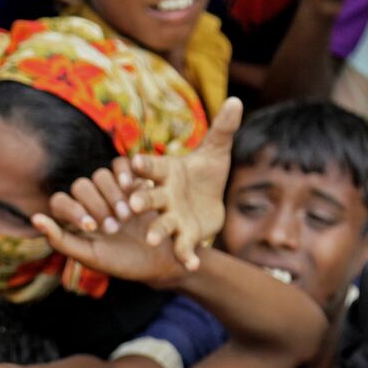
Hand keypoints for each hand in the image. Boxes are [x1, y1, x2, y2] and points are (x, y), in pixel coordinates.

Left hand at [32, 171, 189, 284]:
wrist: (160, 259)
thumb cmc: (122, 262)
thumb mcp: (90, 256)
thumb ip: (60, 240)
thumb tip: (34, 218)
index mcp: (75, 218)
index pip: (60, 201)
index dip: (73, 211)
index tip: (92, 227)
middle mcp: (90, 200)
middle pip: (81, 186)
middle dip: (97, 206)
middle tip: (115, 227)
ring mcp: (111, 188)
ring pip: (101, 174)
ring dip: (113, 196)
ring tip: (129, 217)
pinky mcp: (133, 180)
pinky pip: (123, 165)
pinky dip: (128, 174)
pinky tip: (138, 190)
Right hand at [112, 96, 242, 270]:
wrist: (208, 203)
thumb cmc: (204, 174)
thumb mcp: (215, 151)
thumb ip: (223, 129)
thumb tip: (236, 102)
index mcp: (166, 172)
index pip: (152, 167)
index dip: (144, 166)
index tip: (135, 163)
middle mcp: (163, 196)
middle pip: (148, 197)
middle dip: (141, 199)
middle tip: (131, 204)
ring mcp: (171, 218)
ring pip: (161, 224)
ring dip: (157, 231)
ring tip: (153, 239)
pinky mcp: (184, 236)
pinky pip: (183, 247)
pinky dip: (186, 256)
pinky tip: (192, 266)